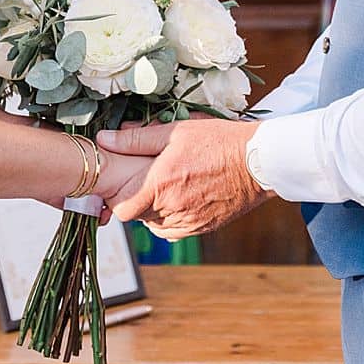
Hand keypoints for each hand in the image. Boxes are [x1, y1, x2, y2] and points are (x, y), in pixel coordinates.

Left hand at [96, 119, 271, 239]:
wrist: (259, 161)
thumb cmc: (219, 142)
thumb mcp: (175, 132)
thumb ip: (136, 139)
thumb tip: (104, 139)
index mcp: (161, 185)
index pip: (123, 210)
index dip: (118, 199)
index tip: (123, 185)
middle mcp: (173, 209)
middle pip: (139, 217)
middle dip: (138, 201)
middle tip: (146, 181)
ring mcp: (190, 223)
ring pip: (157, 226)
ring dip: (154, 212)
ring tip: (165, 189)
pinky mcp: (204, 228)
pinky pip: (176, 232)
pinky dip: (171, 220)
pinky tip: (179, 200)